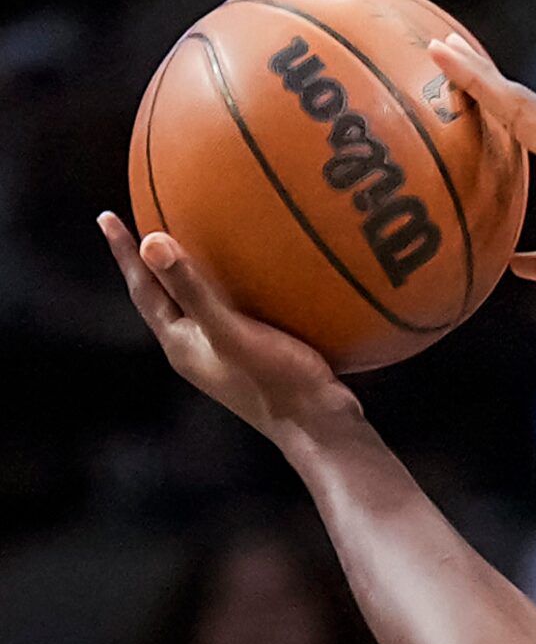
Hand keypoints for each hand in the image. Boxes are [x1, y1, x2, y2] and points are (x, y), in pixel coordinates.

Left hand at [99, 213, 356, 439]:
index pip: (142, 290)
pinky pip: (228, 309)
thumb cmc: (276, 382)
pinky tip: (250, 274)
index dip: (124, 253)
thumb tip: (151, 242)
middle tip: (139, 225)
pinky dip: (226, 286)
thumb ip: (193, 291)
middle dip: (148, 263)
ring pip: (195, 303)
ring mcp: (225, 353)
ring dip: (186, 273)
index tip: (107, 218)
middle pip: (161, 297)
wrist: (321, 425)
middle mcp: (196, 348)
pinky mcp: (255, 352)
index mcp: (181, 344)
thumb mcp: (231, 332)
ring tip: (187, 242)